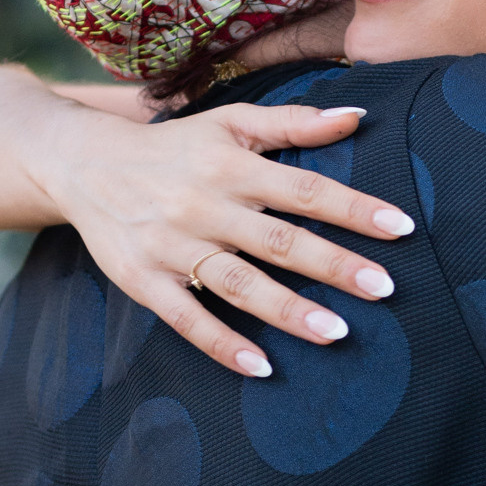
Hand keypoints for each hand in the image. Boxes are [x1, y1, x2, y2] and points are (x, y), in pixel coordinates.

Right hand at [33, 94, 416, 377]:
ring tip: (337, 333)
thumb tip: (357, 117)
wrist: (84, 165)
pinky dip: (222, 344)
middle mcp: (204, 206)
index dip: (353, 208)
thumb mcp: (229, 122)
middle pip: (278, 240)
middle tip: (385, 288)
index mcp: (230, 165)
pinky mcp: (144, 282)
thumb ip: (292, 123)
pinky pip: (187, 319)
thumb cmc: (174, 147)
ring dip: (288, 310)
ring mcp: (173, 247)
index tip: (401, 229)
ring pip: (237, 283)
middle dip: (334, 265)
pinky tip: (262, 367)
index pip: (304, 189)